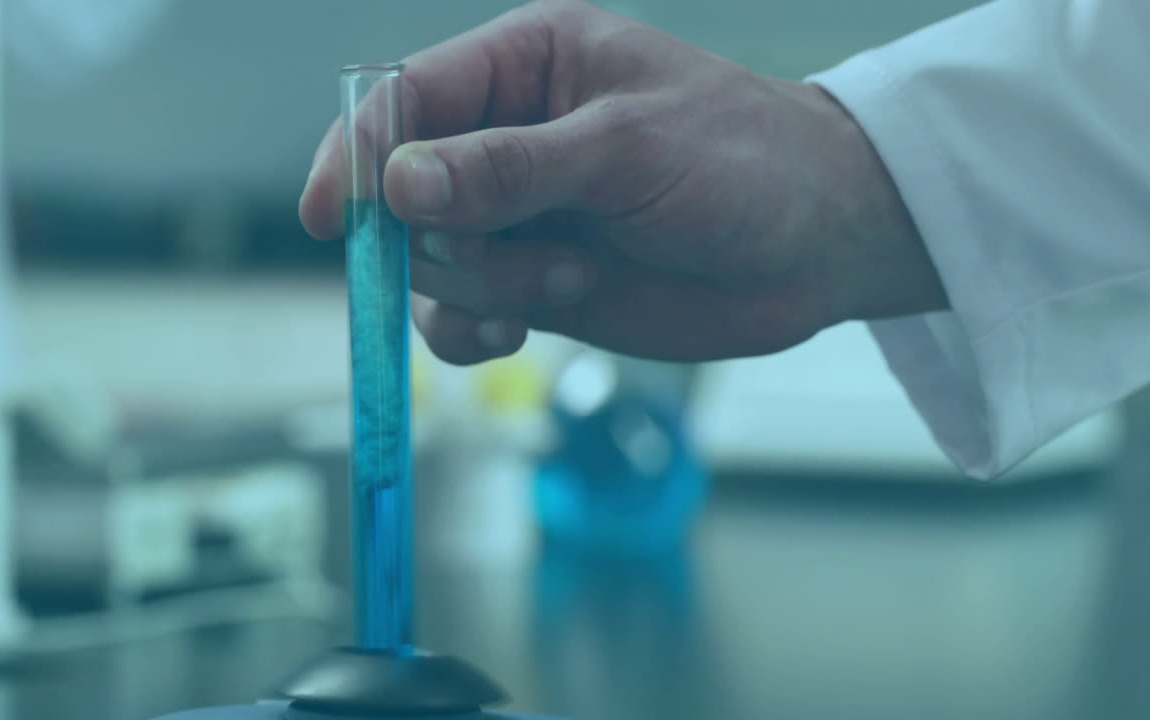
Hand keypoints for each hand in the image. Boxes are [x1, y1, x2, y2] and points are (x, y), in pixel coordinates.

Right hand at [301, 0, 944, 364]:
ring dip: (480, 285)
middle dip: (446, 237)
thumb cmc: (742, 163)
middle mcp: (509, 139)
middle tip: (522, 254)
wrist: (814, 244)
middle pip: (403, 192)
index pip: (407, 100)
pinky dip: (471, 332)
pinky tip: (519, 332)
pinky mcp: (534, 283)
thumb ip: (511, 167)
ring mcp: (519, 216)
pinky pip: (460, 315)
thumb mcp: (628, 150)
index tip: (334, 218)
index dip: (358, 154)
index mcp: (528, 66)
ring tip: (570, 278)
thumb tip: (399, 184)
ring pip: (428, 262)